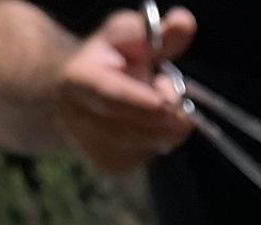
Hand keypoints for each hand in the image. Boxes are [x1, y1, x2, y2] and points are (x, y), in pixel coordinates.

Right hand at [55, 7, 196, 172]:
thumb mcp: (129, 36)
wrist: (79, 95)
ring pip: (146, 145)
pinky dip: (158, 139)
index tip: (169, 102)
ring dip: (165, 126)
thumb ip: (158, 32)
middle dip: (166, 114)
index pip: (111, 96)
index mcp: (77, 80)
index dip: (140, 102)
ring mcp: (90, 147)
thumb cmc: (109, 58)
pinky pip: (148, 156)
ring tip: (155, 103)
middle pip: (132, 128)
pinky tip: (146, 123)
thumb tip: (184, 22)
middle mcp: (76, 118)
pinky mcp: (108, 166)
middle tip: (176, 93)